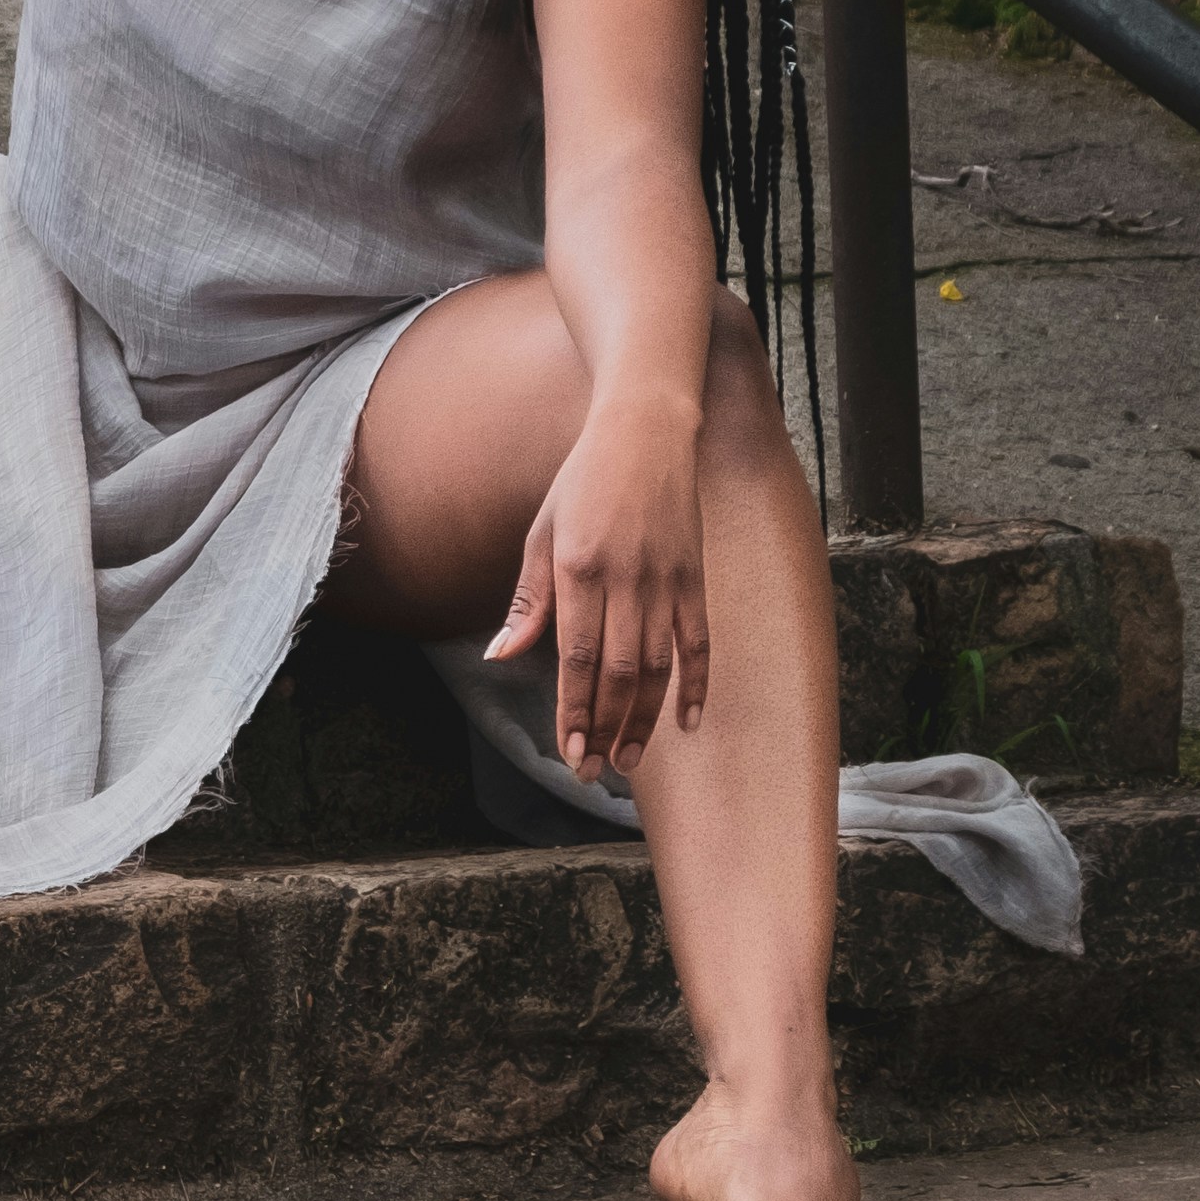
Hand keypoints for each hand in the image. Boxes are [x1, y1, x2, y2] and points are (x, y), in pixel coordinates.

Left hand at [488, 400, 708, 777]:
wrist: (645, 429)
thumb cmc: (583, 482)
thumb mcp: (542, 532)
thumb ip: (528, 600)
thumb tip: (500, 655)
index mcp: (578, 569)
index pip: (577, 659)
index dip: (575, 711)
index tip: (571, 753)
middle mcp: (625, 578)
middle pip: (618, 673)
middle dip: (606, 729)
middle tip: (597, 770)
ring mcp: (666, 578)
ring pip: (658, 666)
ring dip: (644, 719)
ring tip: (630, 759)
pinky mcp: (695, 575)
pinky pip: (699, 640)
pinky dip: (696, 684)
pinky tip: (687, 721)